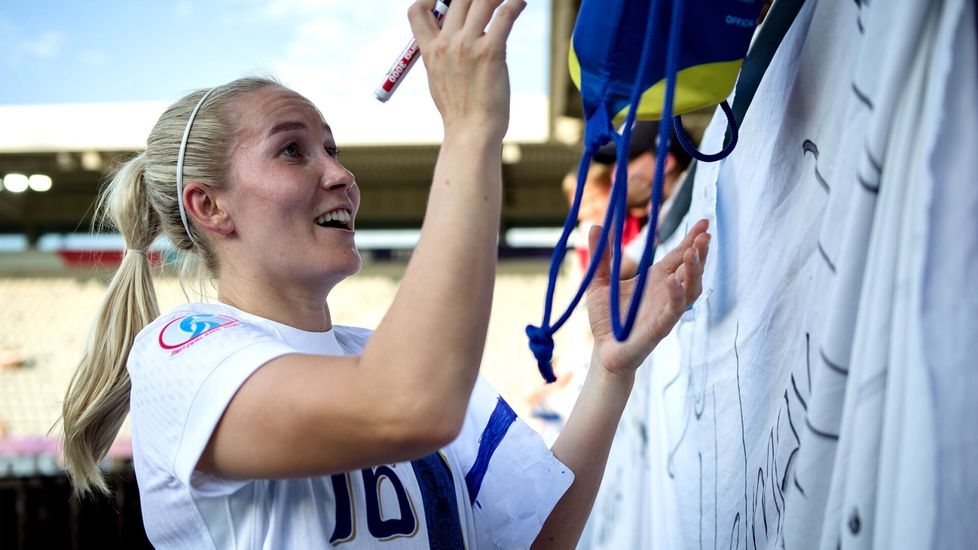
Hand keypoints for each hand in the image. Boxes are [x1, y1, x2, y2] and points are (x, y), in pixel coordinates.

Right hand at [408, 0, 525, 141]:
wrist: (470, 132)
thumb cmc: (459, 112)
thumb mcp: (439, 81)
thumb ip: (442, 58)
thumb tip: (451, 42)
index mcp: (430, 51)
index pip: (417, 10)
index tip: (445, 0)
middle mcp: (446, 44)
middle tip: (488, 3)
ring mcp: (467, 46)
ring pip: (482, 0)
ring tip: (506, 0)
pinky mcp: (490, 52)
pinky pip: (504, 15)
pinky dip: (515, 4)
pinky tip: (520, 5)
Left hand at [585, 219, 709, 376]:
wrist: (604, 351)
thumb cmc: (607, 320)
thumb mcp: (598, 282)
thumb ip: (600, 255)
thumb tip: (594, 225)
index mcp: (656, 279)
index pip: (679, 256)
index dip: (691, 240)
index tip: (703, 222)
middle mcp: (666, 292)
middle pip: (691, 268)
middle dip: (700, 251)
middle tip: (705, 233)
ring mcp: (666, 309)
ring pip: (691, 288)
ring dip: (695, 270)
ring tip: (693, 251)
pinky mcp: (661, 327)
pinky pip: (675, 310)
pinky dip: (676, 294)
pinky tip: (673, 280)